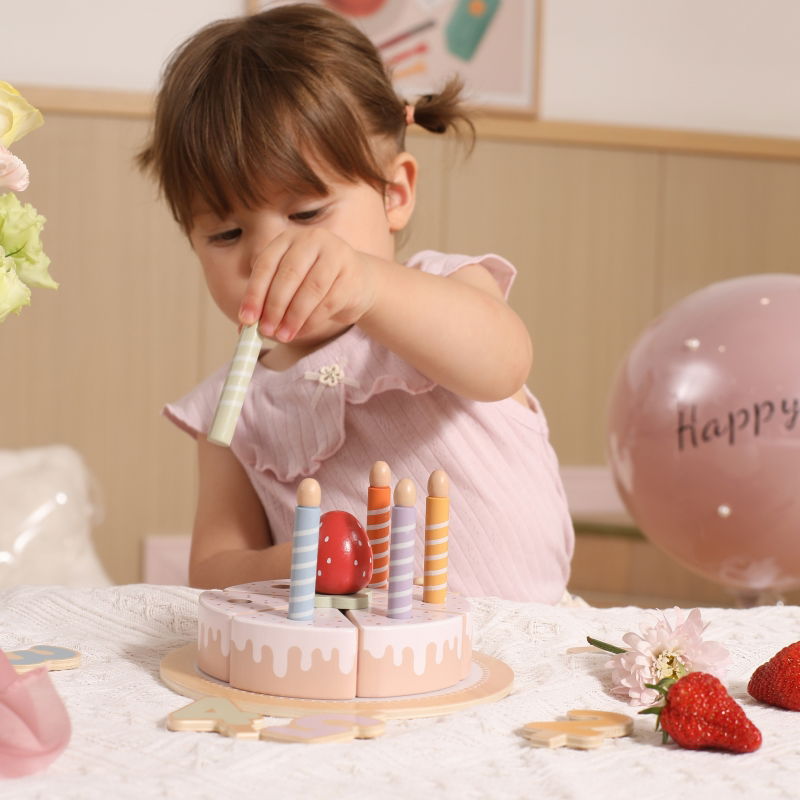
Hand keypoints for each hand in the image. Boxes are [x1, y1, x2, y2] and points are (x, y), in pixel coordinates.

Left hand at [238, 229, 377, 342]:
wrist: (357, 282)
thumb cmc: (315, 284)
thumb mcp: (289, 284)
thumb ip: (267, 300)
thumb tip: (245, 328)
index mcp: (288, 239)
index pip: (266, 264)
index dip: (254, 293)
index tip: (246, 319)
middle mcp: (311, 240)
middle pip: (288, 275)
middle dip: (274, 306)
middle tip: (266, 331)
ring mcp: (335, 254)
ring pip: (310, 289)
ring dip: (293, 317)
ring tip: (283, 336)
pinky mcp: (351, 275)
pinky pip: (328, 302)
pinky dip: (311, 321)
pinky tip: (300, 332)